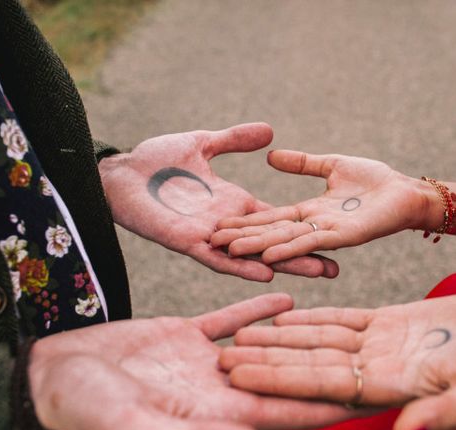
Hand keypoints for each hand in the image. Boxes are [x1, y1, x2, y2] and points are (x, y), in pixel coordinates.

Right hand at [28, 293, 353, 429]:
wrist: (56, 377)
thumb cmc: (92, 414)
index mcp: (220, 417)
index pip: (291, 410)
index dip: (333, 404)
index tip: (374, 395)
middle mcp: (222, 390)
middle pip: (288, 375)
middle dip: (330, 365)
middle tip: (371, 352)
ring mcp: (206, 361)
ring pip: (266, 343)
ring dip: (299, 331)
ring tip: (338, 316)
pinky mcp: (188, 335)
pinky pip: (232, 318)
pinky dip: (257, 308)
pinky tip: (286, 295)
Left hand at [98, 125, 338, 281]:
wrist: (118, 171)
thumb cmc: (155, 159)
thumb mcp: (204, 143)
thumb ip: (235, 140)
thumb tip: (270, 132)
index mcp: (234, 203)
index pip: (277, 220)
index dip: (303, 229)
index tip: (335, 236)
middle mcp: (227, 224)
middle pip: (272, 243)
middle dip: (304, 255)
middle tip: (337, 270)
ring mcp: (209, 236)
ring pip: (252, 256)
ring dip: (282, 265)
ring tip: (314, 273)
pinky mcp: (187, 243)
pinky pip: (217, 259)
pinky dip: (240, 267)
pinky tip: (265, 272)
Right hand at [211, 150, 429, 263]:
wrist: (409, 192)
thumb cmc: (376, 180)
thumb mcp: (332, 165)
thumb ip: (303, 163)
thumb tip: (271, 155)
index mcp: (305, 210)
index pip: (266, 216)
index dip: (242, 219)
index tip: (215, 221)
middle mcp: (310, 226)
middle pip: (268, 231)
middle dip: (239, 235)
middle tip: (210, 239)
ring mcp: (325, 233)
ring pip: (285, 241)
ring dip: (257, 247)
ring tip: (230, 249)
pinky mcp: (343, 237)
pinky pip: (312, 243)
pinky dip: (290, 250)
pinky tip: (269, 256)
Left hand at [220, 294, 455, 429]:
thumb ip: (446, 413)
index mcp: (389, 389)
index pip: (321, 386)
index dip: (279, 382)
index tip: (239, 378)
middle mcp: (373, 371)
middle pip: (308, 366)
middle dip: (264, 363)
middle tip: (219, 359)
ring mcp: (375, 347)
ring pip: (315, 341)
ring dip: (276, 340)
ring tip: (236, 336)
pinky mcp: (383, 324)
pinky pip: (338, 320)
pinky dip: (308, 318)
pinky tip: (278, 316)